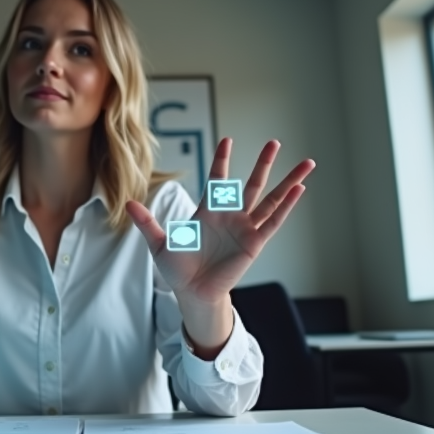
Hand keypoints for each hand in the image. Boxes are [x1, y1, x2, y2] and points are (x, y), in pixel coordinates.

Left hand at [126, 138, 313, 347]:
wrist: (191, 293)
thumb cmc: (178, 269)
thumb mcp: (159, 242)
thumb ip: (147, 222)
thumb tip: (127, 203)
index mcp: (208, 211)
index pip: (218, 179)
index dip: (222, 160)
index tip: (228, 140)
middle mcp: (230, 216)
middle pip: (252, 184)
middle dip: (264, 163)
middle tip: (275, 142)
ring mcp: (245, 229)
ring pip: (271, 199)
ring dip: (288, 182)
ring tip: (306, 164)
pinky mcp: (254, 244)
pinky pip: (273, 221)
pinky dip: (287, 206)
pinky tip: (299, 190)